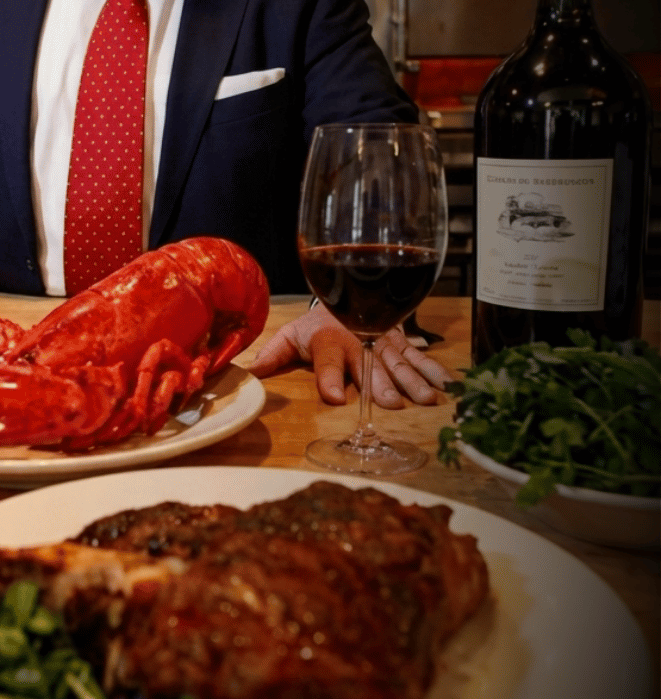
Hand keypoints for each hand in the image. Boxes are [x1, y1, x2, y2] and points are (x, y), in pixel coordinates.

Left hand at [250, 302, 452, 407]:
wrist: (347, 294)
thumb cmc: (318, 326)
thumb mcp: (292, 335)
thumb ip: (274, 353)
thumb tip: (251, 373)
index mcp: (328, 341)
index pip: (327, 361)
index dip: (330, 378)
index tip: (336, 397)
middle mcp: (359, 341)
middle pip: (370, 366)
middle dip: (381, 384)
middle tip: (392, 403)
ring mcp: (383, 341)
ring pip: (399, 362)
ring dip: (413, 381)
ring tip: (426, 399)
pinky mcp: (401, 342)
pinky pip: (419, 356)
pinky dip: (435, 369)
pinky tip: (447, 384)